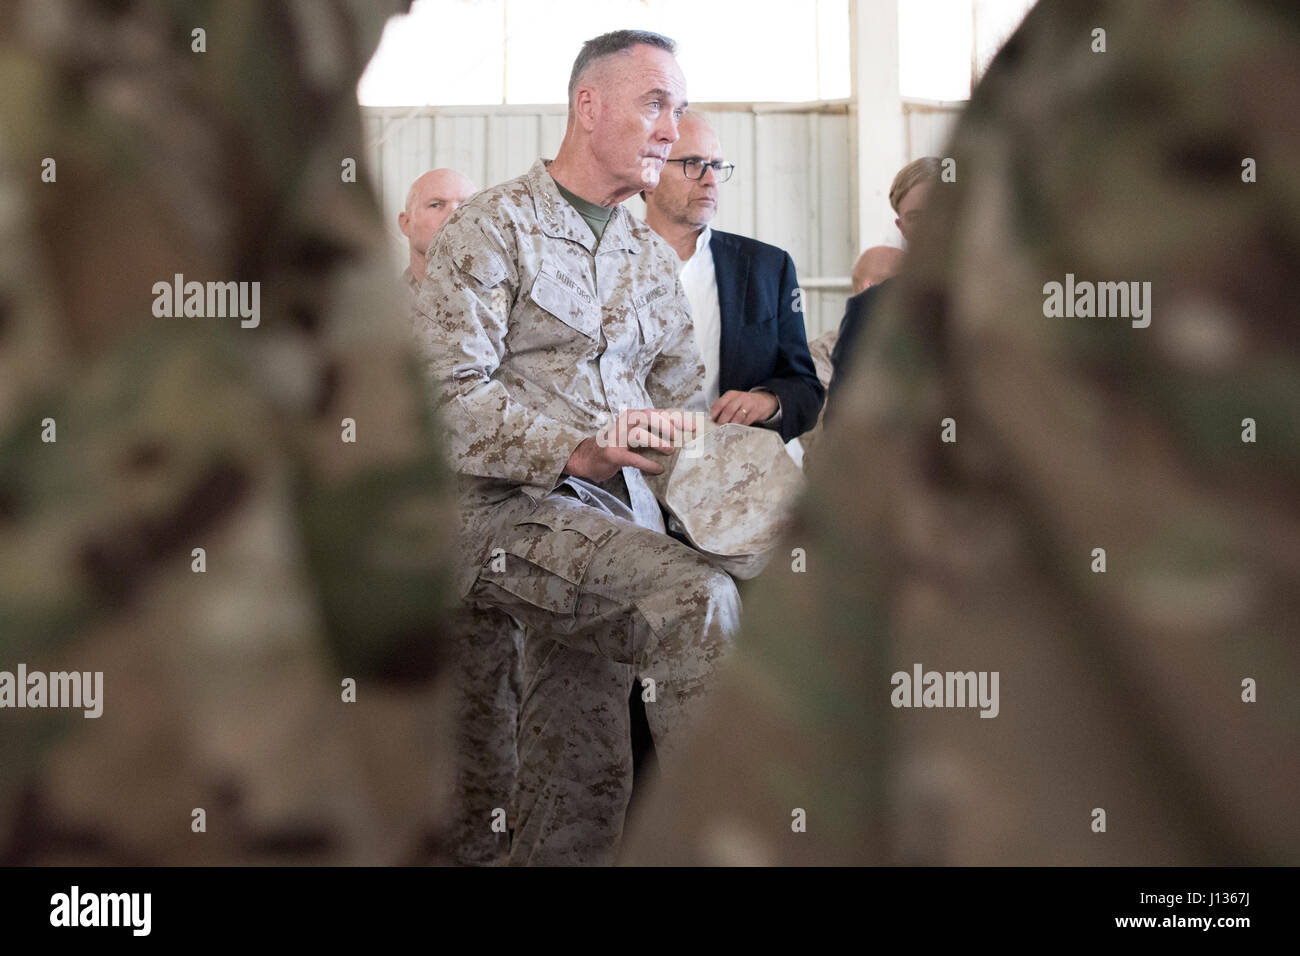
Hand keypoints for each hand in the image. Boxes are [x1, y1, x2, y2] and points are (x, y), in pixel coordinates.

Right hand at [563, 408, 695, 481]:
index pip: (657, 413)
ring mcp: (616, 438)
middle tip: (677, 439)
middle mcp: (624, 423)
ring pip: (640, 434)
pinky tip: (658, 470)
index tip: (693, 427)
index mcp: (632, 416)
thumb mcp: (635, 435)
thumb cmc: (617, 447)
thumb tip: (680, 438)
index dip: (676, 418)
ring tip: (669, 451)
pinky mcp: (612, 454)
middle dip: (666, 426)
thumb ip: (653, 433)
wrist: (588, 458)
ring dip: (657, 442)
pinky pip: (633, 458)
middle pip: (648, 417)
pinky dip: (648, 464)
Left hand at [710, 389, 777, 425]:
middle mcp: (740, 398)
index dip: (713, 414)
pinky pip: (747, 421)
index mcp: (731, 394)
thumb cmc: (744, 403)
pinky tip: (736, 431)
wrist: (764, 400)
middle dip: (722, 422)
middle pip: (728, 410)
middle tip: (717, 430)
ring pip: (738, 417)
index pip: (719, 404)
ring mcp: (749, 404)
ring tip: (726, 432)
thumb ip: (722, 408)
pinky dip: (741, 427)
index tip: (710, 423)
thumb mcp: (733, 401)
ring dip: (731, 426)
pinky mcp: (756, 412)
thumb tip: (711, 420)